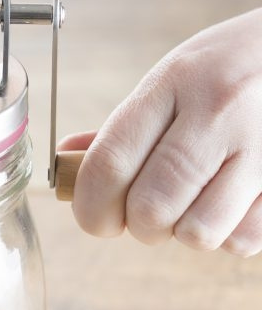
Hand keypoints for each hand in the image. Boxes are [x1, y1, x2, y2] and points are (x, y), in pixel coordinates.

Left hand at [58, 8, 261, 257]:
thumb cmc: (233, 69)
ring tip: (197, 203)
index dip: (91, 207)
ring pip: (197, 233)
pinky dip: (232, 234)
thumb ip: (126, 127)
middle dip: (139, 225)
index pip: (110, 162)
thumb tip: (66, 163)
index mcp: (175, 82)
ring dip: (187, 232)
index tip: (95, 218)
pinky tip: (236, 202)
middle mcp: (218, 112)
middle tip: (150, 213)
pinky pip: (244, 240)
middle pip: (150, 208)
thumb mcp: (177, 76)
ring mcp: (261, 145)